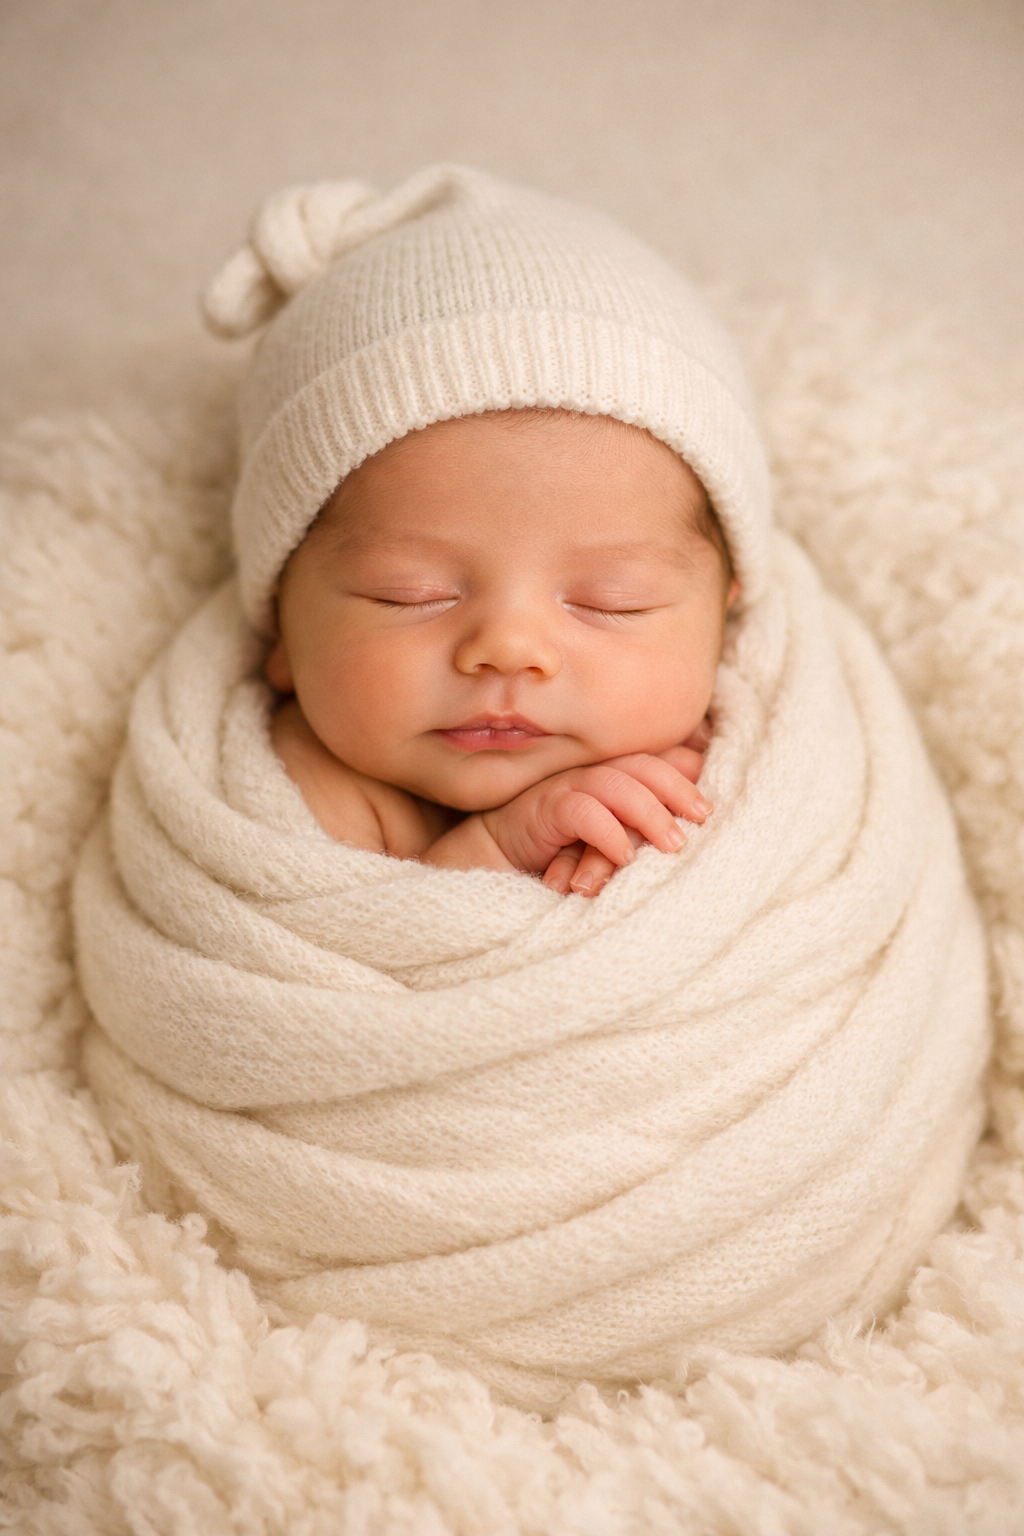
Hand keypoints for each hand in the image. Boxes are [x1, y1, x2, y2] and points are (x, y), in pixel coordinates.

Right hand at [542, 734, 710, 896]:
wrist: (498, 857)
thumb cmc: (560, 849)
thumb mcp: (610, 836)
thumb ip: (641, 821)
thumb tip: (689, 809)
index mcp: (609, 775)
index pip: (653, 762)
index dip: (684, 776)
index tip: (708, 809)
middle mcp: (590, 773)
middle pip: (641, 765)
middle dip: (676, 789)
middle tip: (702, 819)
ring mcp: (566, 786)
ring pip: (616, 785)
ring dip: (649, 814)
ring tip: (673, 845)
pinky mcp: (545, 809)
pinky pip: (581, 811)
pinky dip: (608, 833)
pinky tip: (625, 858)